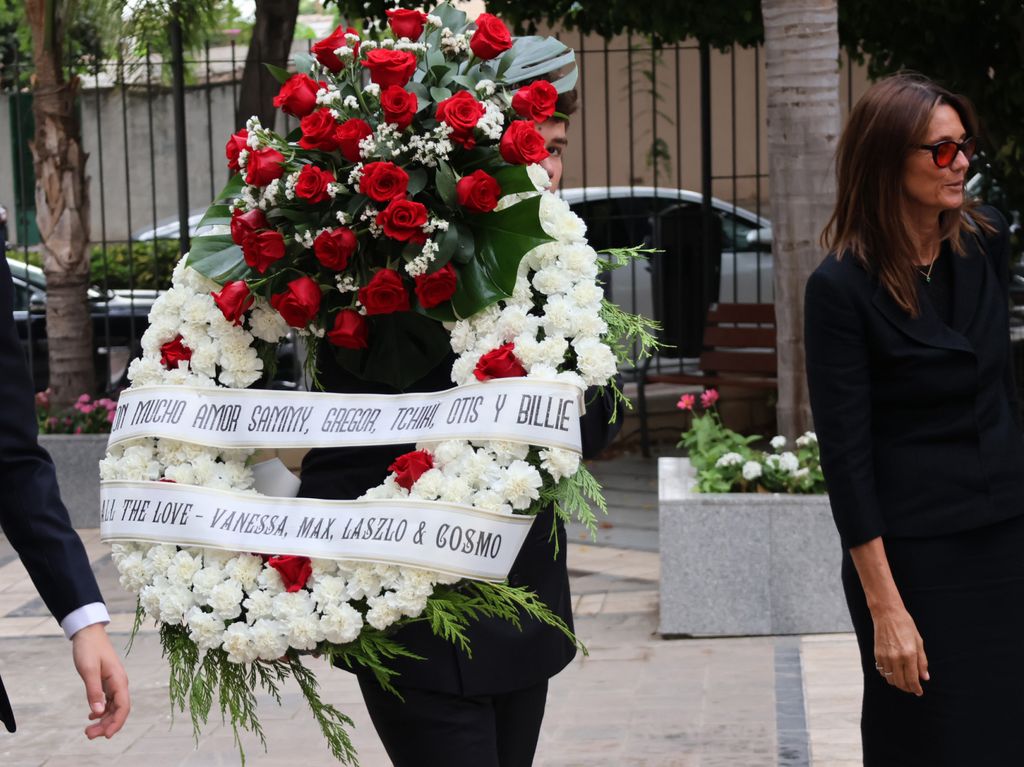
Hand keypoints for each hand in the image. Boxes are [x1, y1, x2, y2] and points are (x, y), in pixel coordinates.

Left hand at [71, 623, 130, 737]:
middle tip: (89, 735)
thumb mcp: (88, 670)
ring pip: (114, 707)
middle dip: (107, 724)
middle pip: (119, 709)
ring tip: (89, 730)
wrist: (88, 633)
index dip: (117, 722)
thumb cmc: (89, 649)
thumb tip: (98, 712)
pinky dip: (101, 711)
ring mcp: (114, 682)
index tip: (106, 735)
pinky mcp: (107, 681)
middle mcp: (119, 683)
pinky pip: (108, 701)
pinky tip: (91, 716)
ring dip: (104, 720)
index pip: (123, 706)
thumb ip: (94, 691)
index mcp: (119, 680)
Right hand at [871, 604, 928, 695]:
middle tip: (912, 688)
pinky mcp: (877, 655)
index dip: (916, 689)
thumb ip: (922, 661)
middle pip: (901, 682)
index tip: (919, 692)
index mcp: (909, 654)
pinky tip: (894, 672)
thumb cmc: (905, 626)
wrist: (887, 614)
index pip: (913, 679)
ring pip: (891, 679)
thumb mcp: (919, 642)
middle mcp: (896, 658)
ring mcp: (885, 657)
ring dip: (898, 683)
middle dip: (908, 688)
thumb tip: (925, 678)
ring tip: (903, 681)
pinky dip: (888, 676)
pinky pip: (882, 672)